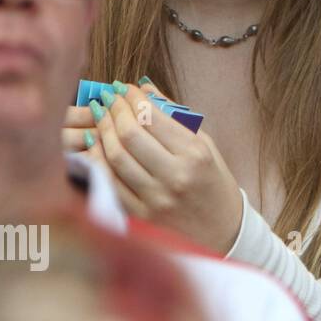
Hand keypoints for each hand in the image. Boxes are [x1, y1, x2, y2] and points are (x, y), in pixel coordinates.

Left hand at [77, 80, 243, 252]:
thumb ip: (176, 117)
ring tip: (101, 117)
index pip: (153, 118)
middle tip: (109, 99)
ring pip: (115, 157)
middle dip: (114, 110)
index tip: (125, 88)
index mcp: (195, 155)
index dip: (133, 98)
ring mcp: (155, 198)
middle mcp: (175, 176)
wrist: (223, 233)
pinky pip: (109, 182)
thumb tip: (145, 89)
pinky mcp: (140, 216)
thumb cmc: (214, 184)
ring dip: (103, 131)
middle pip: (130, 134)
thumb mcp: (206, 147)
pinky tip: (97, 144)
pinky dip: (98, 159)